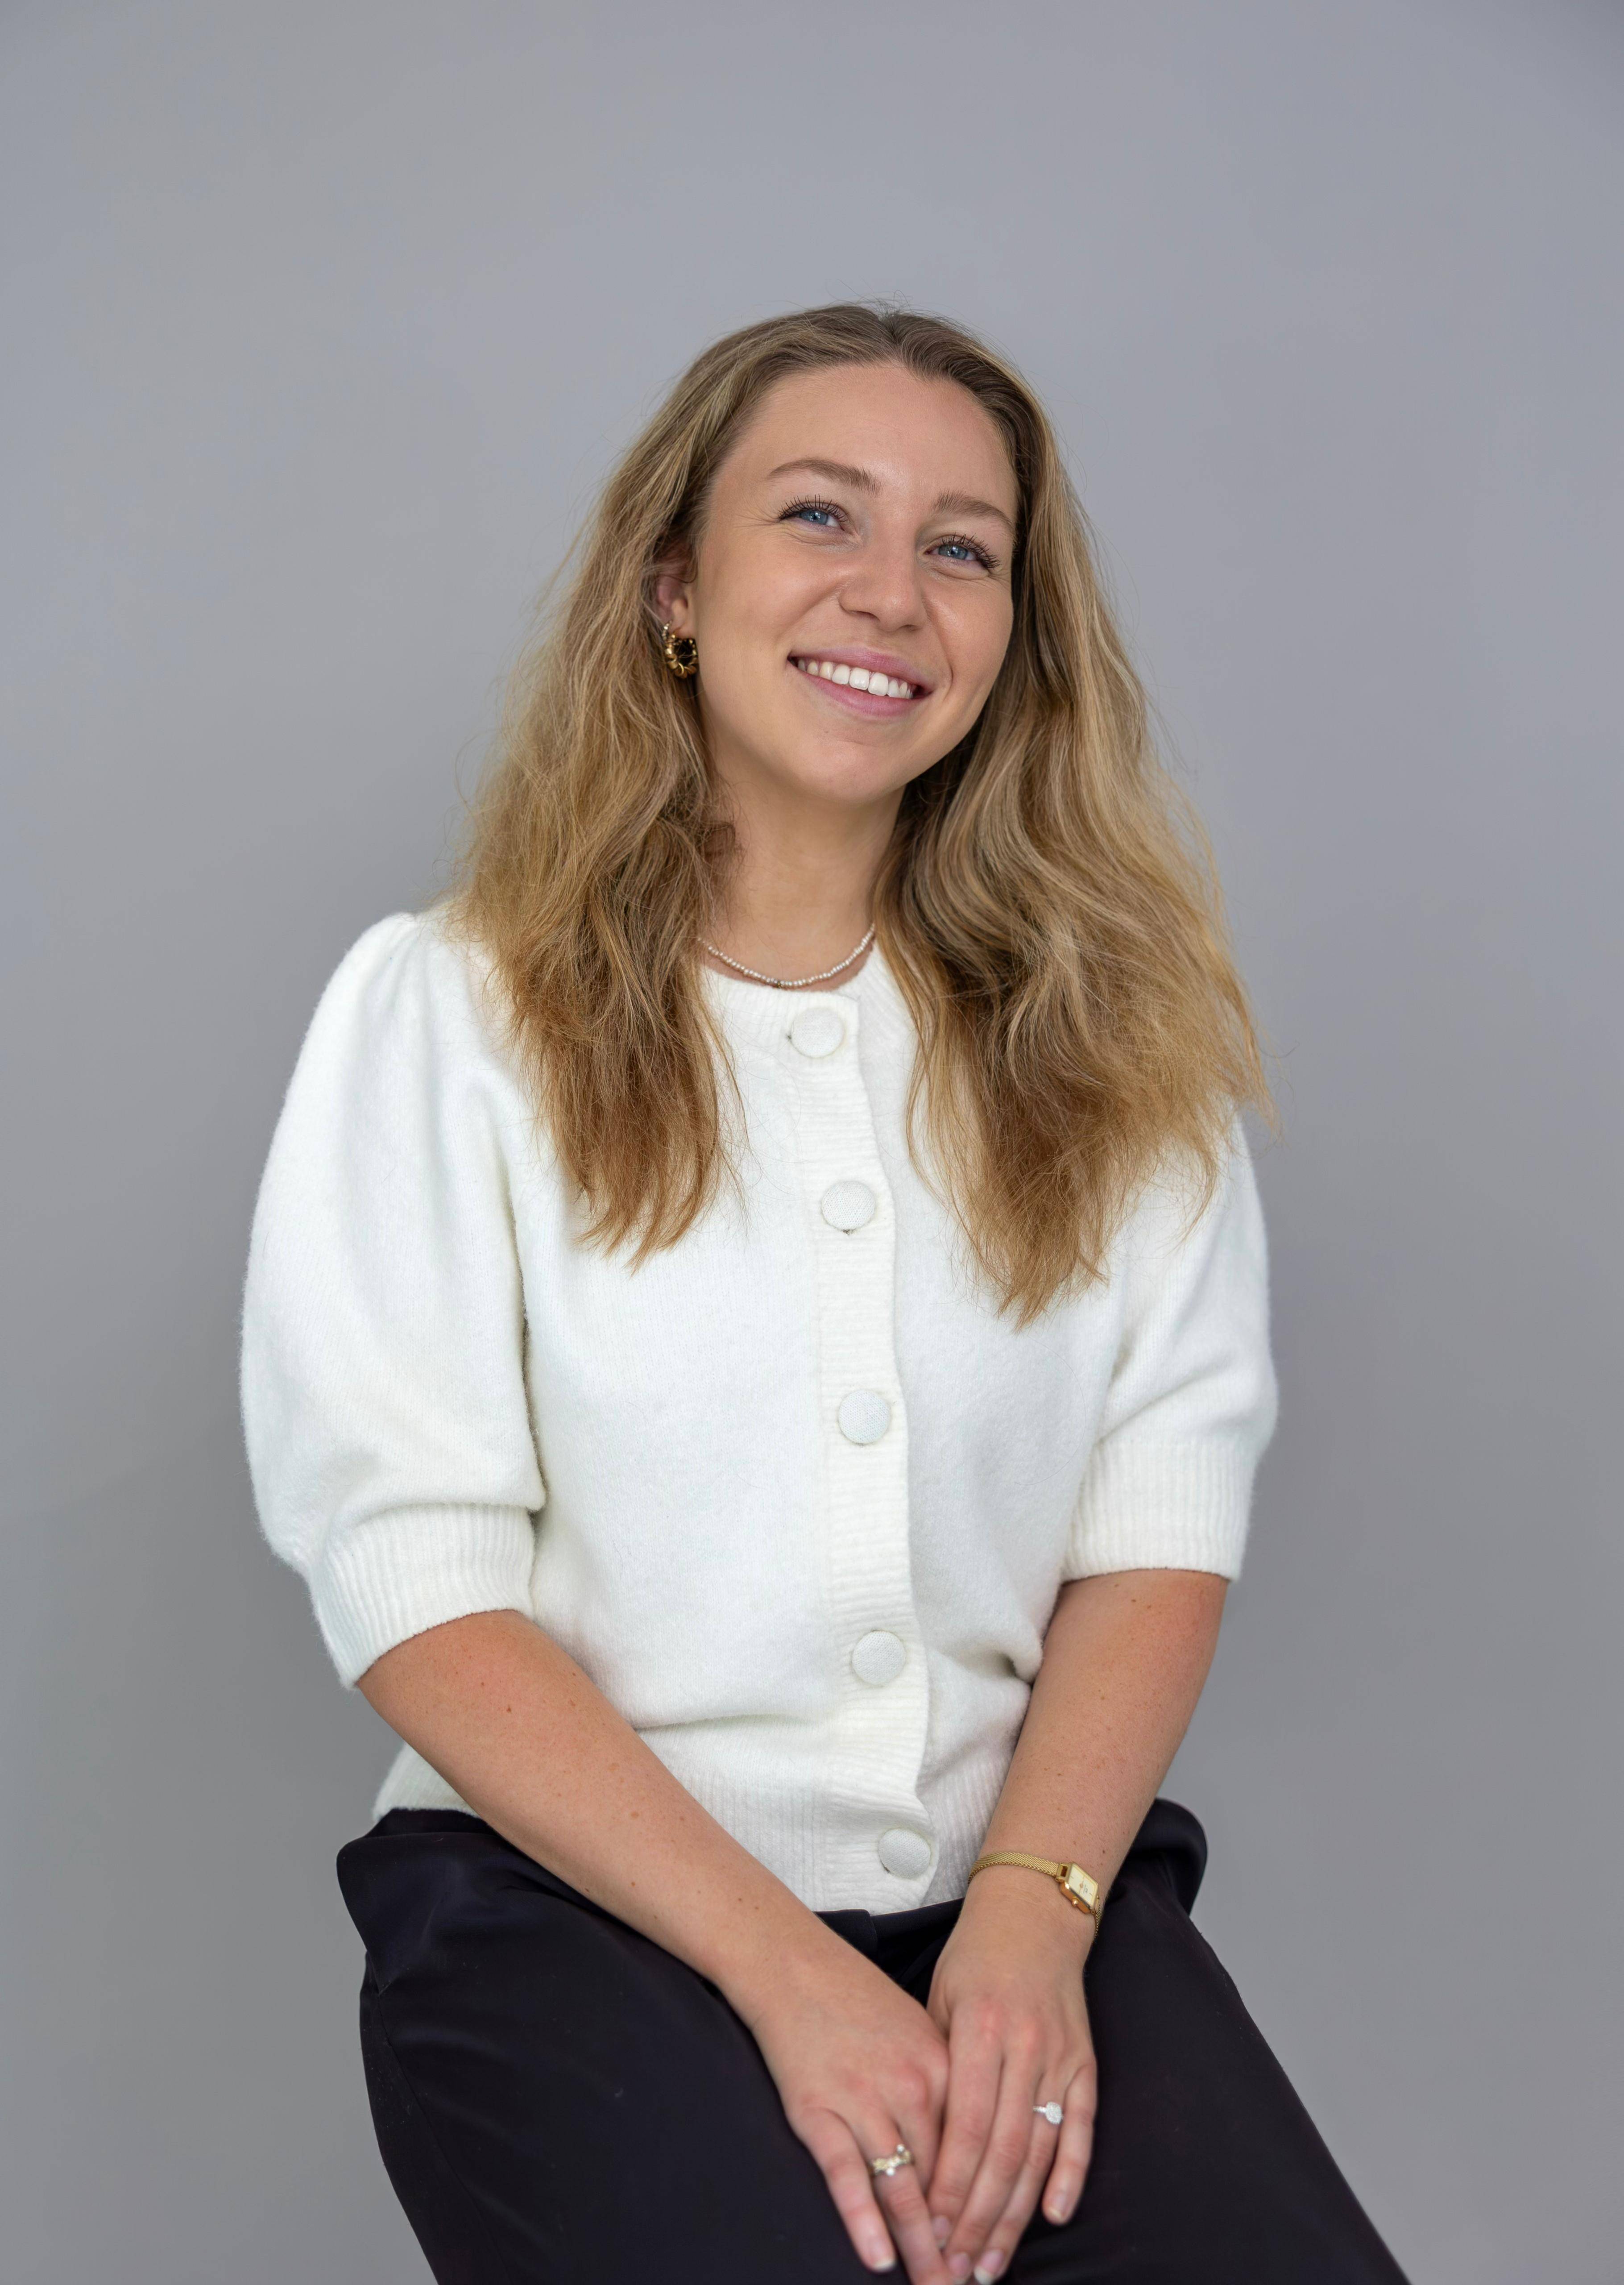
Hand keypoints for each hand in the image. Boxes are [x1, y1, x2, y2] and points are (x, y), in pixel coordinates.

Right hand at [737, 1924, 953, 2280]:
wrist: (793, 1964)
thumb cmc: (859, 2001)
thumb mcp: (919, 2033)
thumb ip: (946, 2087)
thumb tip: (969, 2150)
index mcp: (943, 2067)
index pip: (976, 2152)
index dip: (986, 2207)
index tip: (994, 2249)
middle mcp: (909, 2086)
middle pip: (944, 2179)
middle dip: (957, 2239)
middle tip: (967, 2283)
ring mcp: (861, 2098)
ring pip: (901, 2185)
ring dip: (918, 2246)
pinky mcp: (816, 2109)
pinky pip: (845, 2173)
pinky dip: (862, 2219)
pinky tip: (877, 2257)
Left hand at [921, 1875, 1097, 2282]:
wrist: (1033, 1914)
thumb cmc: (972, 1960)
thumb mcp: (937, 2001)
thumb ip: (935, 2068)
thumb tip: (917, 2148)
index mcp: (979, 2030)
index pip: (966, 2127)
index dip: (950, 2186)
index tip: (931, 2233)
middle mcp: (1024, 2047)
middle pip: (1002, 2151)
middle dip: (978, 2217)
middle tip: (959, 2268)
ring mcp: (1060, 2057)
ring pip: (1039, 2150)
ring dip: (1015, 2214)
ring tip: (994, 2261)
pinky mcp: (1086, 2062)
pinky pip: (1082, 2128)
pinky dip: (1070, 2175)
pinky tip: (1053, 2216)